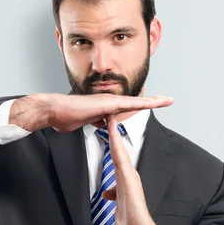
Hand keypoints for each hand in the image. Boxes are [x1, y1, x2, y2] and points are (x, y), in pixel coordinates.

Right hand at [10, 93, 172, 132]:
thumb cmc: (65, 117)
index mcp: (104, 106)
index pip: (126, 106)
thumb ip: (95, 121)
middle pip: (136, 101)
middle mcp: (109, 101)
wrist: (55, 111)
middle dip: (152, 100)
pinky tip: (155, 103)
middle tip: (168, 100)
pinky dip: (144, 103)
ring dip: (153, 101)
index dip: (140, 105)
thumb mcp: (84, 122)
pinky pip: (131, 104)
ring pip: (137, 101)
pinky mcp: (109, 104)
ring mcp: (109, 101)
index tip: (151, 105)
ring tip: (168, 100)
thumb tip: (102, 123)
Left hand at [101, 115, 167, 224]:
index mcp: (125, 177)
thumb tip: (107, 192)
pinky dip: (119, 151)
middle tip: (108, 110)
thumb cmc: (130, 218)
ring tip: (110, 118)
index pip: (116, 153)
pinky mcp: (131, 183)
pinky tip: (114, 142)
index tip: (104, 122)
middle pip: (118, 147)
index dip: (110, 138)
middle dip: (113, 130)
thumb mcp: (117, 203)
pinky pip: (123, 164)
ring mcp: (130, 177)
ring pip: (121, 152)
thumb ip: (114, 194)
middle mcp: (128, 173)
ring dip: (115, 136)